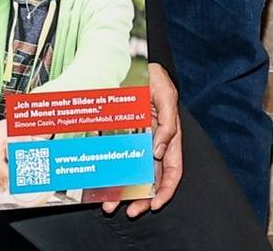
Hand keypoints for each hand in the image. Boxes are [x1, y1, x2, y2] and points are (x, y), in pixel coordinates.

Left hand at [104, 63, 182, 215]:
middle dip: (142, 198)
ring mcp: (134, 141)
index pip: (172, 169)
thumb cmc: (153, 77)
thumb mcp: (165, 95)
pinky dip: (108, 175)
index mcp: (168, 136)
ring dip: (122, 192)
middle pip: (151, 179)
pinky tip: (99, 185)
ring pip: (130, 175)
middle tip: (129, 211)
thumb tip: (159, 150)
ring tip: (109, 204)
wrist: (130, 61)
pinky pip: (113, 160)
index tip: (155, 204)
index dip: (166, 189)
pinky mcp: (117, 137)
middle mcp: (151, 143)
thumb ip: (168, 123)